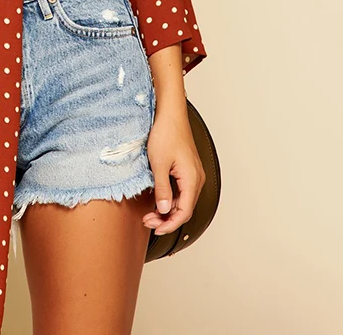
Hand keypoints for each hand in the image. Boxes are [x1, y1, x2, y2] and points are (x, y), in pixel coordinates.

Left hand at [143, 107, 204, 235]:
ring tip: (149, 213)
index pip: (184, 212)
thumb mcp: (158, 164)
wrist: (169, 113)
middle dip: (166, 218)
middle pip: (184, 208)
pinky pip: (180, 190)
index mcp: (192, 179)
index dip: (169, 224)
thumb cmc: (165, 133)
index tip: (155, 229)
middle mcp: (196, 179)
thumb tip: (164, 210)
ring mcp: (192, 174)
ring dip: (166, 209)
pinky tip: (157, 199)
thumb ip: (162, 189)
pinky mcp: (186, 169)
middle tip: (147, 221)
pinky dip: (169, 198)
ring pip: (182, 200)